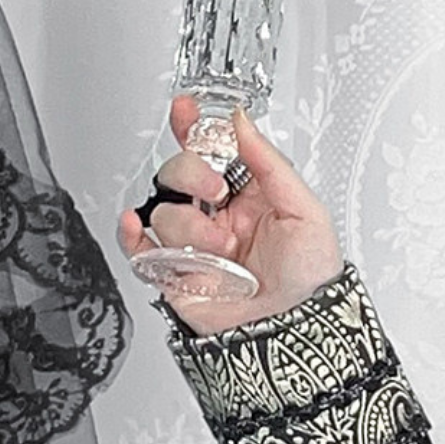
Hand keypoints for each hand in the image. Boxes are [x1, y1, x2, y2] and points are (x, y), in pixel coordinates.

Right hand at [117, 95, 343, 335]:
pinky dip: (132, 234)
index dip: (193, 127)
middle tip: (216, 193)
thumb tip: (242, 121)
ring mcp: (196, 244)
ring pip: (164, 210)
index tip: (186, 110)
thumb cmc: (312, 282)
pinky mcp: (176, 273)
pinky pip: (140, 248)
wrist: (299, 333)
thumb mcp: (306, 212)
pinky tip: (138, 226)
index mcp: (248, 196)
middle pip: (178, 172)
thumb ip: (271, 164)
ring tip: (222, 251)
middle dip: (193, 175)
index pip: (211, 151)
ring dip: (192, 227)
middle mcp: (218, 217)